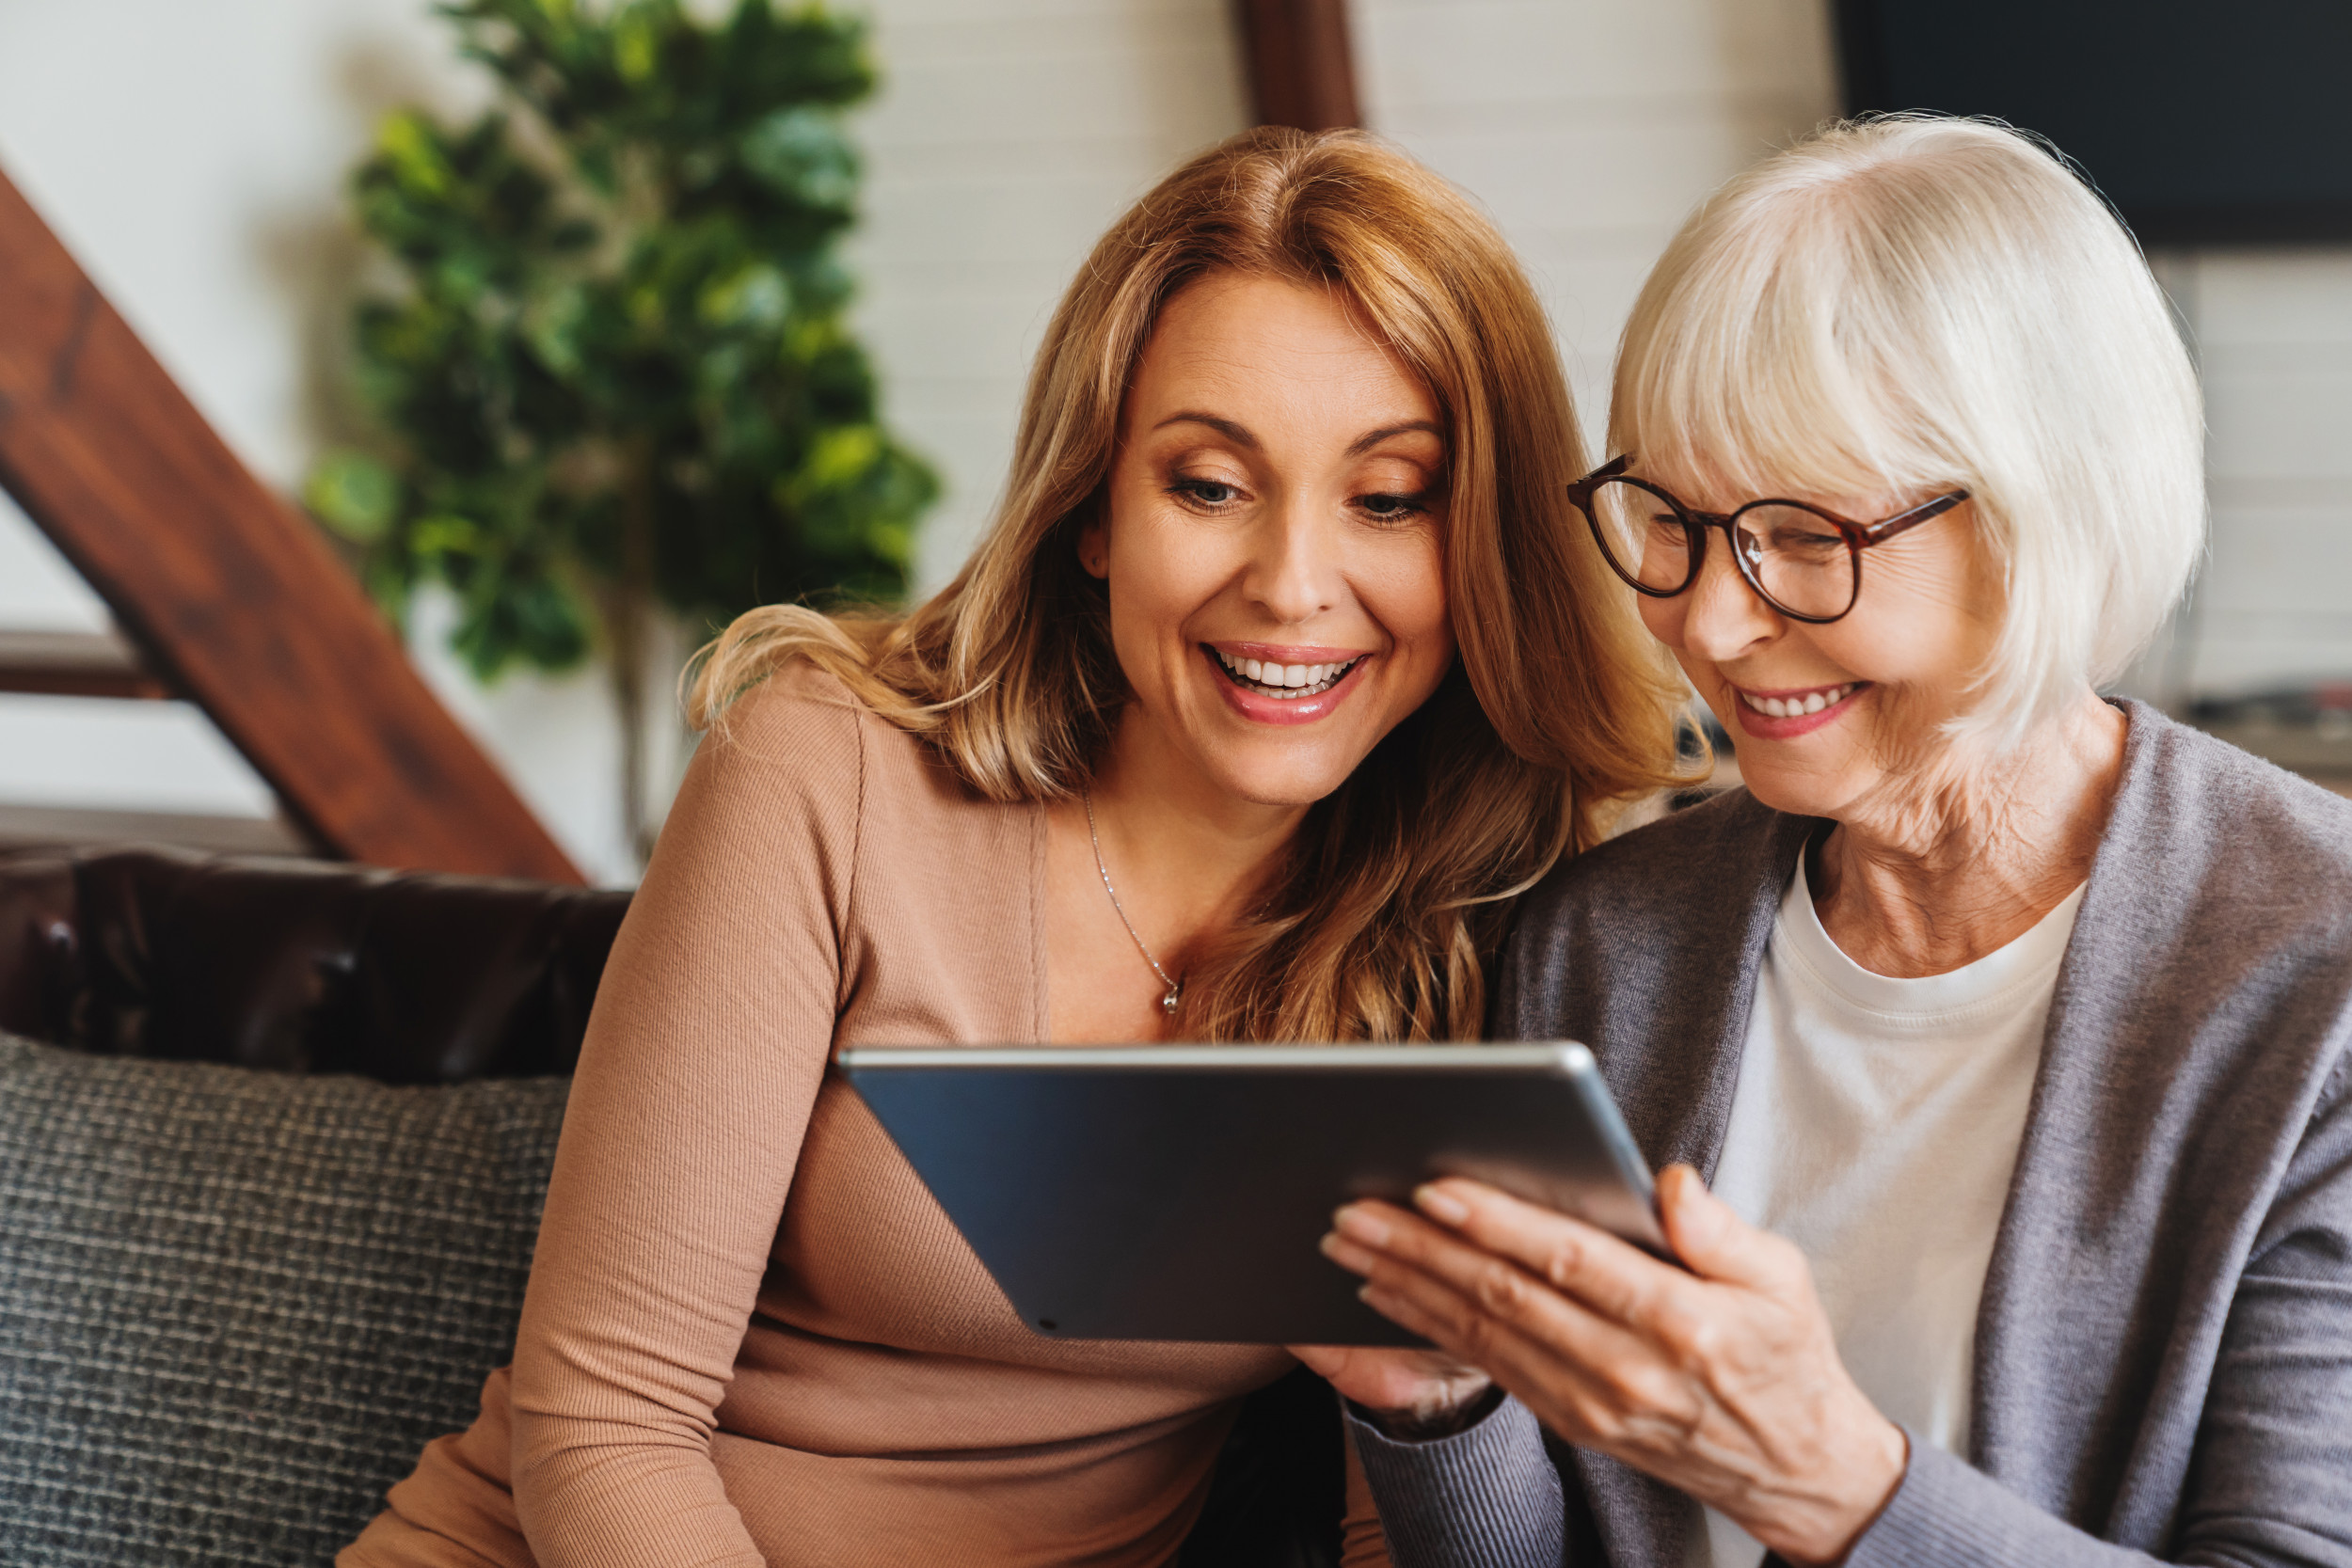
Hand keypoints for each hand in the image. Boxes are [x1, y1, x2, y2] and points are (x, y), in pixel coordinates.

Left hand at [1319, 1166, 1906, 1566]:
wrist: (1795, 1469)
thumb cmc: (1785, 1356)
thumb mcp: (1783, 1280)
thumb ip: (1721, 1229)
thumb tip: (1668, 1182)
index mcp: (1679, 1321)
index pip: (1569, 1261)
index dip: (1498, 1223)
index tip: (1436, 1187)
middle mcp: (1625, 1367)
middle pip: (1504, 1295)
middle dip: (1420, 1247)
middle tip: (1355, 1208)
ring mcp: (1591, 1403)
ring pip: (1481, 1333)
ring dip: (1406, 1284)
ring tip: (1349, 1242)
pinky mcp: (1571, 1422)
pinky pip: (1487, 1366)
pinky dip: (1429, 1328)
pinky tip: (1388, 1294)